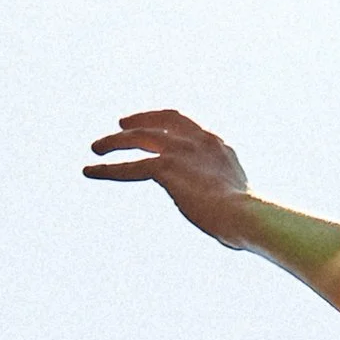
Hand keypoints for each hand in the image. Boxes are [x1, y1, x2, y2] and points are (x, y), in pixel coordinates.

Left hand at [83, 108, 251, 242]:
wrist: (246, 214)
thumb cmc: (247, 218)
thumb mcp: (237, 196)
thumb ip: (223, 194)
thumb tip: (226, 218)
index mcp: (216, 143)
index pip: (183, 122)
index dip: (163, 121)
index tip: (151, 124)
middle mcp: (196, 140)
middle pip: (157, 123)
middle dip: (136, 121)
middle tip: (119, 126)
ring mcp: (180, 151)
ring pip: (137, 139)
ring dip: (114, 142)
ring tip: (95, 148)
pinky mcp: (166, 168)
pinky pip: (130, 167)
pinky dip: (108, 169)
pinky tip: (91, 171)